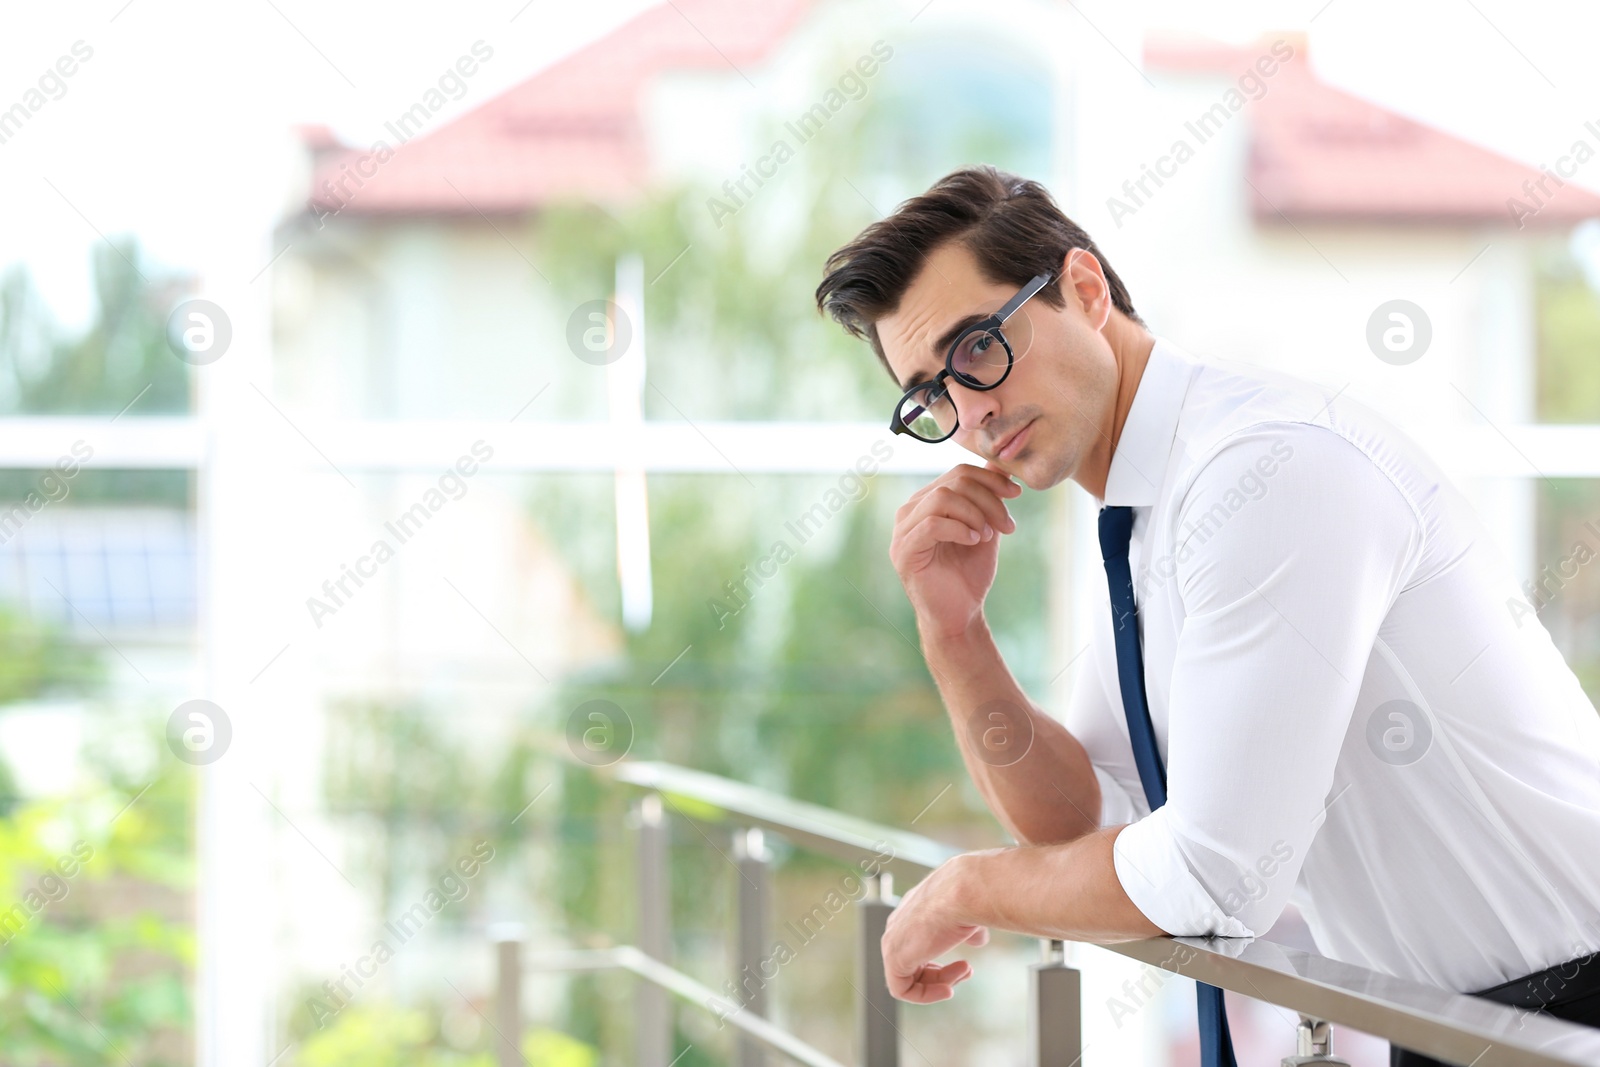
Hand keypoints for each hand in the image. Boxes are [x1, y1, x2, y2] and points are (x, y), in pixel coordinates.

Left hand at [880, 855, 989, 1002]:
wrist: (963, 894)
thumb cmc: (968, 900)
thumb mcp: (969, 917)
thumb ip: (967, 930)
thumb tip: (978, 939)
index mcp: (912, 914)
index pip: (920, 947)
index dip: (941, 964)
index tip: (966, 966)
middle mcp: (898, 926)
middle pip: (914, 964)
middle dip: (942, 975)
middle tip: (967, 970)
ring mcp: (893, 941)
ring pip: (910, 977)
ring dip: (940, 983)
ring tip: (964, 972)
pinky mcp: (893, 957)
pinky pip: (902, 989)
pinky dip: (925, 995)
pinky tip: (947, 989)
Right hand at [890, 462, 1020, 642]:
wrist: (960, 614)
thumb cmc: (969, 573)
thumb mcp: (985, 527)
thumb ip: (987, 497)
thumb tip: (999, 463)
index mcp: (927, 502)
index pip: (957, 473)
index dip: (990, 479)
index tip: (1016, 494)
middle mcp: (910, 511)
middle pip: (952, 482)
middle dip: (988, 499)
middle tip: (1008, 525)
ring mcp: (902, 531)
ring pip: (941, 498)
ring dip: (973, 514)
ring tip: (986, 536)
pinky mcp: (903, 551)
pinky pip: (932, 524)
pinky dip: (959, 529)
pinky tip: (973, 541)